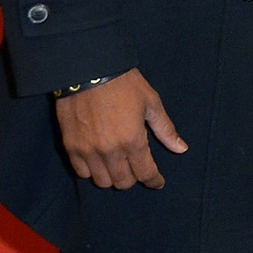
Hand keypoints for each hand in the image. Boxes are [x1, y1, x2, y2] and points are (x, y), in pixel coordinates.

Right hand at [53, 69, 187, 189]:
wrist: (89, 70)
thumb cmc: (124, 83)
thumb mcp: (151, 103)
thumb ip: (165, 129)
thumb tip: (181, 149)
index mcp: (133, 140)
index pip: (146, 173)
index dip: (154, 181)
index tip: (158, 182)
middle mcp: (110, 150)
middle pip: (123, 182)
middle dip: (134, 179)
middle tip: (137, 169)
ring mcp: (88, 150)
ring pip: (102, 181)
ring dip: (112, 177)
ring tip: (118, 165)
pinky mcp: (70, 146)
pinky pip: (81, 172)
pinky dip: (92, 171)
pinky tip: (99, 161)